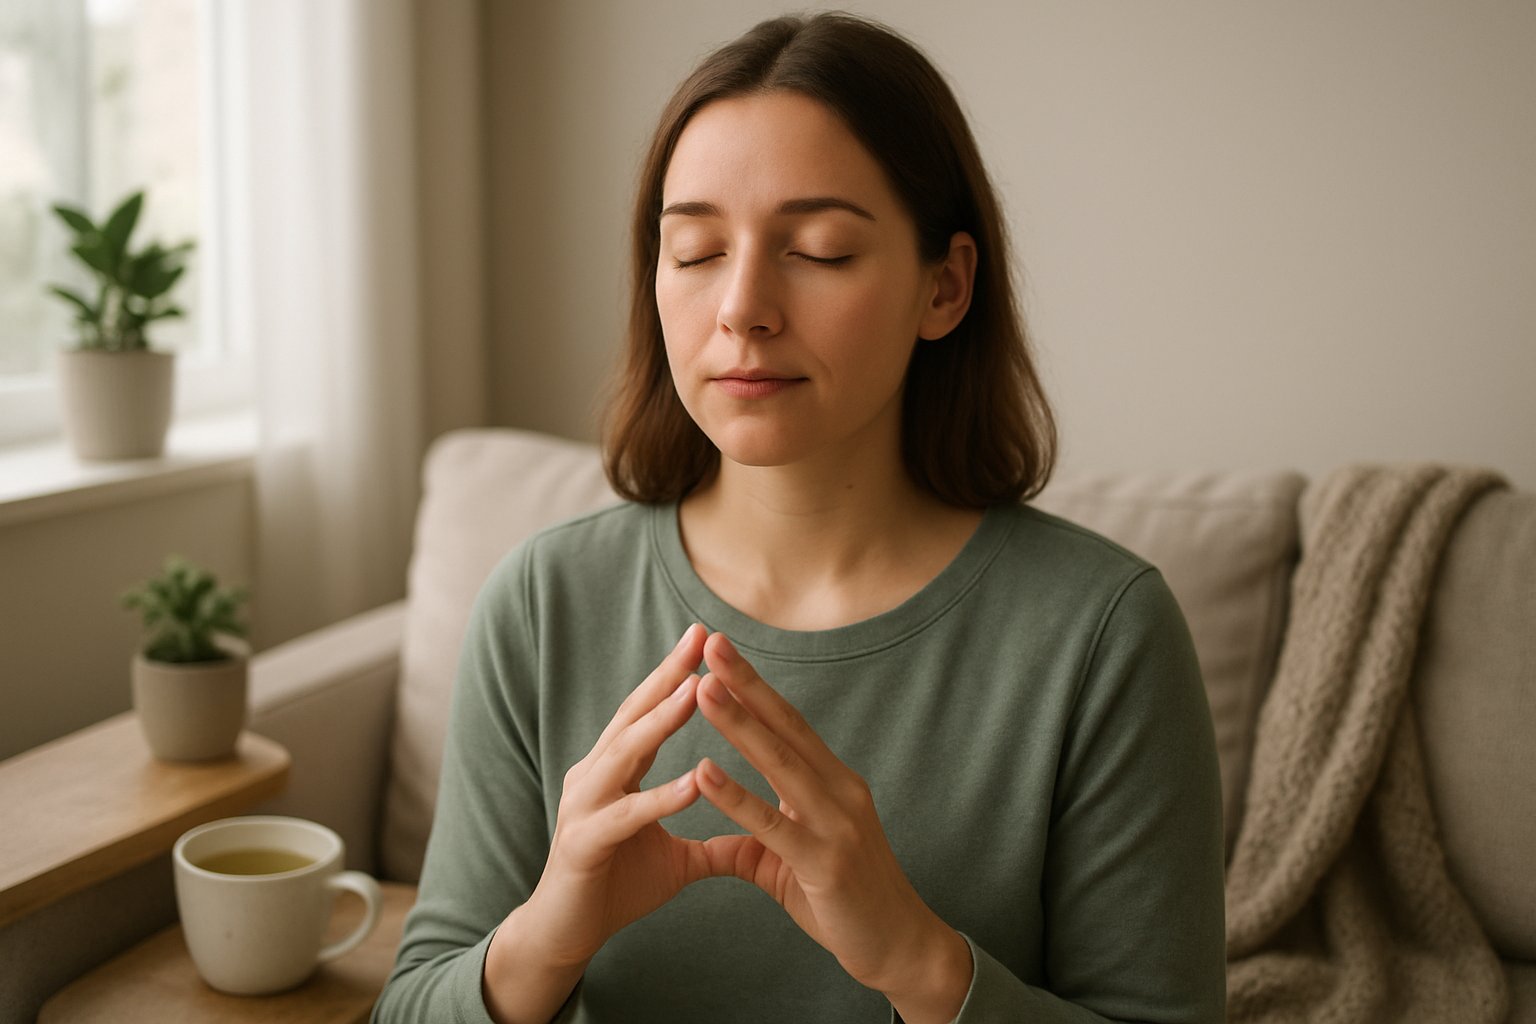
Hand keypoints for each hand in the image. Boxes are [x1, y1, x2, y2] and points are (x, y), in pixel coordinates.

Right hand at [512, 623, 714, 968]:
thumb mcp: (674, 859)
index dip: (675, 675)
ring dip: (661, 720)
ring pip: (625, 753)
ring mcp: (583, 807)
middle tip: (699, 638)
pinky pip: (626, 815)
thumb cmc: (614, 888)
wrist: (564, 937)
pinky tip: (695, 781)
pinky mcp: (583, 845)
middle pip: (633, 716)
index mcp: (613, 772)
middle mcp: (593, 777)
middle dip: (668, 676)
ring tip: (697, 689)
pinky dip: (660, 798)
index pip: (647, 712)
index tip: (706, 638)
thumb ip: (710, 841)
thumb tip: (754, 839)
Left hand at [691, 633, 971, 1022]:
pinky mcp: (826, 862)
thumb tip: (713, 845)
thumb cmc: (847, 903)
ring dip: (738, 723)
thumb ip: (754, 845)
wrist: (899, 949)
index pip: (788, 723)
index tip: (722, 652)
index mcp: (833, 783)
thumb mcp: (791, 864)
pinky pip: (773, 823)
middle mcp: (839, 791)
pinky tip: (703, 772)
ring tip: (702, 688)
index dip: (755, 686)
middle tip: (712, 643)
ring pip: (779, 763)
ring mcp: (836, 824)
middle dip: (746, 684)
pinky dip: (736, 796)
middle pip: (785, 727)